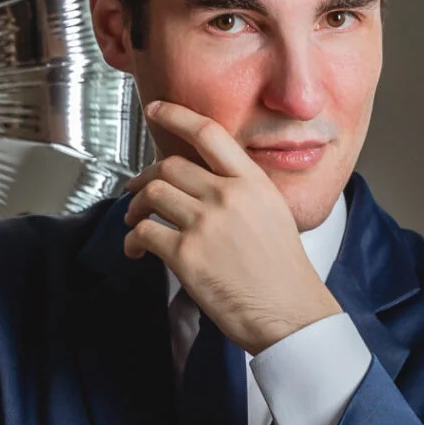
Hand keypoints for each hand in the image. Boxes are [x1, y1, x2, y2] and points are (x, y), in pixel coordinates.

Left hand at [122, 102, 342, 353]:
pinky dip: (133, 239)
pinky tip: (136, 249)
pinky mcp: (186, 255)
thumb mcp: (275, 214)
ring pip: (153, 194)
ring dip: (136, 207)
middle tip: (137, 189)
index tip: (156, 110)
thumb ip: (243, 192)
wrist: (290, 313)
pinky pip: (145, 232)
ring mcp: (205, 224)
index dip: (176, 116)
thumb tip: (208, 183)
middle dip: (145, 176)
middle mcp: (227, 196)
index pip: (209, 133)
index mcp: (252, 183)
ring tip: (135, 220)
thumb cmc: (285, 273)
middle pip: (170, 165)